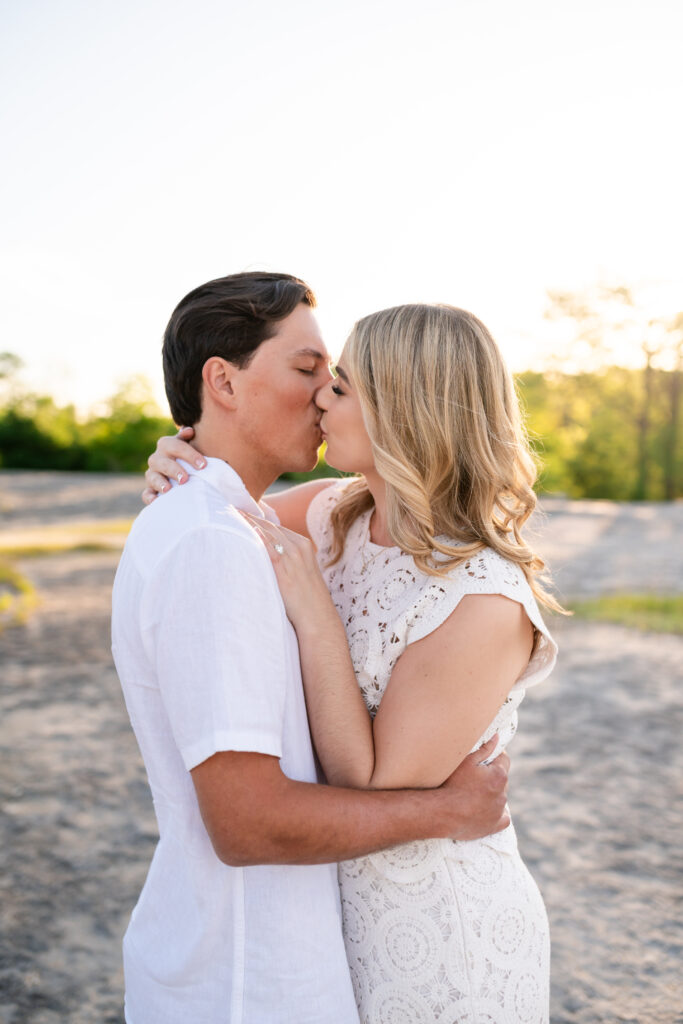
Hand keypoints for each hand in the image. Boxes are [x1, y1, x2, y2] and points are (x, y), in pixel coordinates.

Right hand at [142, 426, 206, 504]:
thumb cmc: (192, 457)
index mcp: (167, 445)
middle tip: (185, 479)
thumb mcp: (192, 446)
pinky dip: (150, 497)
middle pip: (161, 462)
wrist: (185, 470)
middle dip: (173, 470)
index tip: (203, 466)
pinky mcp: (151, 489)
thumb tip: (189, 430)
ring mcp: (153, 474)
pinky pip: (147, 493)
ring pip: (152, 476)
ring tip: (168, 489)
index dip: (189, 455)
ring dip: (160, 482)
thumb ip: (189, 438)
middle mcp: (157, 458)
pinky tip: (156, 501)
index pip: (176, 446)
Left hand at [242, 512, 337, 630]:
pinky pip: (266, 547)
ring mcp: (292, 555)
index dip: (258, 519)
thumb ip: (286, 561)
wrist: (318, 617)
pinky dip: (254, 536)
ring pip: (266, 532)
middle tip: (232, 509)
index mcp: (303, 544)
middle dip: (250, 517)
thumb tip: (266, 558)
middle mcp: (298, 546)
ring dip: (248, 523)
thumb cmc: (307, 599)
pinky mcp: (284, 567)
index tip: (243, 513)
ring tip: (230, 515)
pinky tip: (241, 530)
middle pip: (270, 526)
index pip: (276, 527)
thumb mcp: (301, 573)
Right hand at [438, 735, 510, 839]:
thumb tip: (497, 738)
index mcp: (499, 775)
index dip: (495, 757)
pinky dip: (497, 814)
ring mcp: (499, 810)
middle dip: (492, 776)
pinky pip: (502, 818)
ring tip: (473, 794)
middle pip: (501, 779)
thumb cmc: (452, 784)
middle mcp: (503, 793)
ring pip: (500, 798)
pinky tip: (486, 810)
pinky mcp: (495, 825)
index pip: (504, 759)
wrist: (442, 813)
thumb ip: (484, 749)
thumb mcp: (466, 761)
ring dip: (492, 794)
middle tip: (474, 777)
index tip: (485, 759)